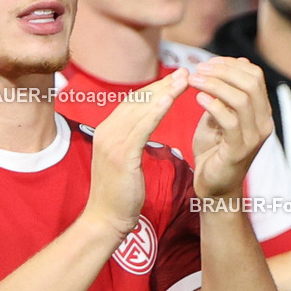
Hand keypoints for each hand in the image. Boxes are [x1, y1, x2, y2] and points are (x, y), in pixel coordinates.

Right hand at [85, 68, 188, 237]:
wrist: (106, 218)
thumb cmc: (120, 194)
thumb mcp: (123, 160)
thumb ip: (130, 140)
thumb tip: (142, 126)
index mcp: (107, 131)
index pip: (133, 103)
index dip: (155, 89)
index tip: (175, 79)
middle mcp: (107, 131)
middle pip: (137, 101)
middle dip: (162, 85)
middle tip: (184, 72)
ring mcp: (112, 142)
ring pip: (141, 110)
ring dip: (164, 92)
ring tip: (183, 80)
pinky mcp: (121, 154)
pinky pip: (141, 127)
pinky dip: (156, 111)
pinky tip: (170, 100)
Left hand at [189, 57, 272, 200]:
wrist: (213, 187)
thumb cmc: (214, 150)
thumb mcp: (218, 117)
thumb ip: (222, 95)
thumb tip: (226, 66)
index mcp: (261, 112)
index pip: (255, 76)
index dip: (231, 64)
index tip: (208, 63)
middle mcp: (263, 123)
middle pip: (251, 83)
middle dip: (223, 71)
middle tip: (198, 70)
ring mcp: (254, 137)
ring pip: (241, 99)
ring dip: (214, 85)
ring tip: (192, 81)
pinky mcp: (239, 150)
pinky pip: (230, 121)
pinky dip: (213, 105)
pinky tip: (197, 99)